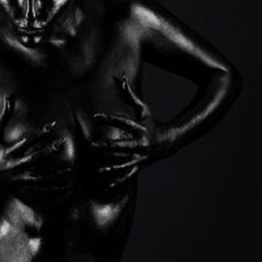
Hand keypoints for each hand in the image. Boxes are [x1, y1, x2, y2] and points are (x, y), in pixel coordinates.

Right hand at [0, 96, 71, 192]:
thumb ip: (3, 116)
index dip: (40, 133)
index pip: (26, 141)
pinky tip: (63, 187)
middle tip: (62, 142)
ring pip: (39, 179)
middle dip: (49, 151)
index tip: (52, 125)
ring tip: (69, 169)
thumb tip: (9, 97)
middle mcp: (13, 166)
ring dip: (55, 175)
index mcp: (7, 152)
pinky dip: (51, 189)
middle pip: (33, 159)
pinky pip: (38, 190)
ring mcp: (17, 179)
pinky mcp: (20, 188)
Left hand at [90, 74, 172, 189]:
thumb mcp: (143, 108)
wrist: (169, 142)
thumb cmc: (152, 122)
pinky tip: (107, 185)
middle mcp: (140, 144)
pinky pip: (128, 175)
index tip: (96, 116)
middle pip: (122, 145)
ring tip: (98, 169)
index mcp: (140, 128)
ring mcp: (141, 157)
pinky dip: (118, 180)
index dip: (109, 119)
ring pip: (125, 163)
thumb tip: (120, 76)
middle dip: (107, 146)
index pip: (122, 122)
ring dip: (111, 167)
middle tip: (92, 145)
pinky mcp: (140, 166)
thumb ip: (129, 94)